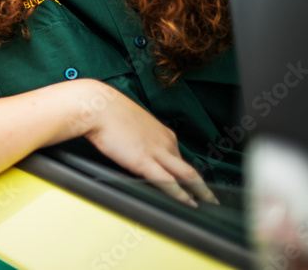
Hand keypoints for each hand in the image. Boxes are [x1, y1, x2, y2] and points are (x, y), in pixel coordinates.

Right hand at [79, 81, 218, 206]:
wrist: (96, 105)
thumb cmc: (106, 110)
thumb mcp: (130, 122)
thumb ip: (138, 135)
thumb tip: (134, 144)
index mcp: (161, 131)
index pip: (178, 155)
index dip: (185, 171)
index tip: (190, 181)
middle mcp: (165, 141)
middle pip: (188, 167)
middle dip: (201, 184)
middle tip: (211, 197)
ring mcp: (157, 151)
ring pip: (187, 175)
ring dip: (201, 191)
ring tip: (208, 203)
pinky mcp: (145, 161)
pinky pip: (168, 182)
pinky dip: (181, 195)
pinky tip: (189, 203)